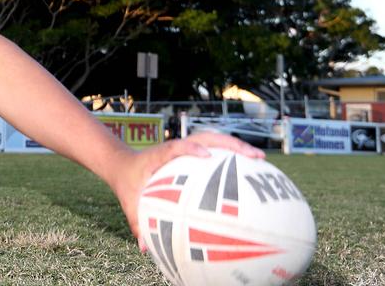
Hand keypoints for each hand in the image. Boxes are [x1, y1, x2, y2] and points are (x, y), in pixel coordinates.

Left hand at [109, 132, 264, 250]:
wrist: (122, 164)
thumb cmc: (127, 183)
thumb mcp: (129, 203)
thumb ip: (136, 223)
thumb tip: (144, 247)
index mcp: (159, 156)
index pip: (175, 147)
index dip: (190, 149)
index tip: (206, 156)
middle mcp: (175, 148)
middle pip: (204, 137)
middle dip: (230, 144)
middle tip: (254, 156)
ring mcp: (185, 147)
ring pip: (214, 140)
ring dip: (237, 147)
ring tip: (261, 160)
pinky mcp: (192, 152)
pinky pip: (215, 151)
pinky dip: (233, 157)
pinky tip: (251, 171)